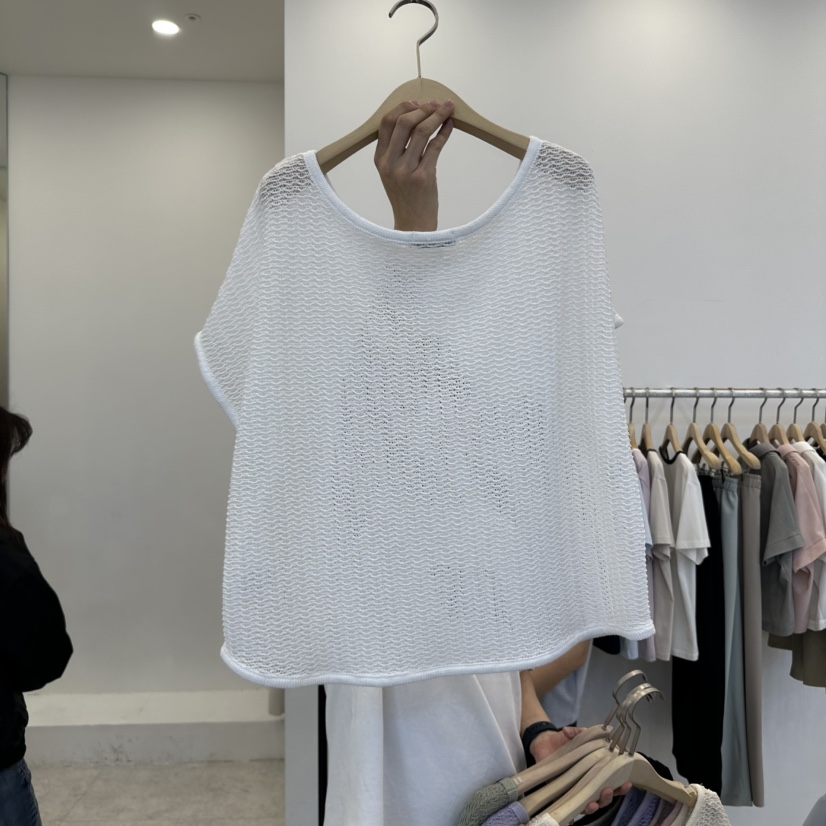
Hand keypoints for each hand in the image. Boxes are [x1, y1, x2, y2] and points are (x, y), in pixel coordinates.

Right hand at [374, 99, 454, 230]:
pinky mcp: (423, 177)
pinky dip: (445, 132)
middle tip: (435, 104)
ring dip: (437, 116)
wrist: (413, 225)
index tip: (416, 103)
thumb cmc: (405, 197)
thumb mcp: (392, 173)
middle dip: (422, 108)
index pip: (386, 123)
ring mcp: (406, 171)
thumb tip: (414, 118)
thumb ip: (396, 150)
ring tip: (447, 109)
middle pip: (404, 123)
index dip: (402, 108)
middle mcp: (390, 164)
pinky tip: (450, 126)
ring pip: (422, 131)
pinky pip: (436, 146)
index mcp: (380, 160)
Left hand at [530, 727, 633, 817]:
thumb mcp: (574, 734)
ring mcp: (576, 791)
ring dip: (592, 807)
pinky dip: (571, 816)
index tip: (627, 783)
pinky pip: (568, 809)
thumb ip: (579, 732)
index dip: (622, 786)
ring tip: (592, 804)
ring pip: (589, 805)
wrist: (544, 743)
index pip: (614, 782)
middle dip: (607, 797)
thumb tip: (575, 731)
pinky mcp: (563, 795)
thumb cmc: (565, 741)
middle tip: (607, 790)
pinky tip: (572, 819)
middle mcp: (589, 784)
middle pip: (603, 797)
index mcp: (597, 771)